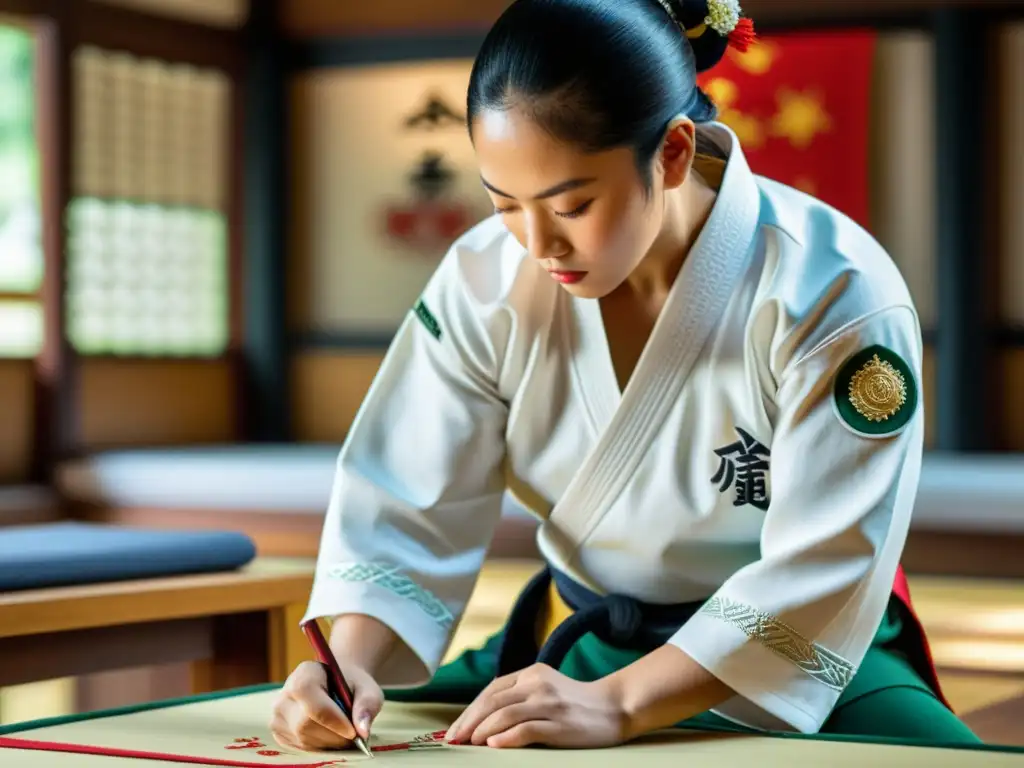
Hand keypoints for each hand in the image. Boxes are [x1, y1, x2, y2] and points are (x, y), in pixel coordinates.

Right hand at [269, 660, 383, 751]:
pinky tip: (329, 735)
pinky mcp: (278, 731)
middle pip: (305, 725)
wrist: (336, 683)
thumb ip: (367, 705)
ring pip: (302, 739)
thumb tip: (363, 731)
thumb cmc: (351, 685)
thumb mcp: (367, 688)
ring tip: (343, 733)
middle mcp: (285, 693)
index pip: (312, 702)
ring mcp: (278, 714)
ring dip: (328, 743)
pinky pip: (299, 746)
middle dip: (333, 736)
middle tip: (353, 736)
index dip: (333, 720)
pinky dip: (319, 746)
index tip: (353, 732)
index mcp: (305, 673)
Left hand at [445, 663, 627, 748]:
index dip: (470, 710)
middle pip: (493, 701)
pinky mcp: (560, 723)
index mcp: (531, 674)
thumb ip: (519, 697)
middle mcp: (537, 684)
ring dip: (483, 729)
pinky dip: (507, 737)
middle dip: (469, 721)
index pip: (491, 691)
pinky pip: (527, 729)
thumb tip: (483, 720)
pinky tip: (494, 744)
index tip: (455, 728)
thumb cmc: (576, 703)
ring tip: (470, 743)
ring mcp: (549, 703)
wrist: (615, 707)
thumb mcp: (545, 689)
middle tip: (454, 739)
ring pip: (505, 714)